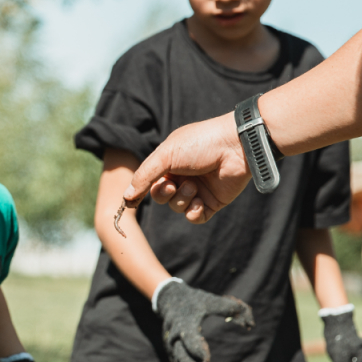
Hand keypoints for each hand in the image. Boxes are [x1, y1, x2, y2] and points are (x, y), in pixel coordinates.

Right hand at [123, 115, 250, 223]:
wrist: (236, 147)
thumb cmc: (200, 144)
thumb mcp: (165, 156)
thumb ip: (144, 176)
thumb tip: (126, 196)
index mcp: (171, 161)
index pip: (150, 181)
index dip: (143, 190)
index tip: (132, 200)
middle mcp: (183, 175)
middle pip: (162, 197)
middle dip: (163, 194)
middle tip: (172, 185)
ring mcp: (199, 189)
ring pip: (177, 207)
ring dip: (181, 199)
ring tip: (193, 186)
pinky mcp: (213, 201)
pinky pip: (195, 217)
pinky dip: (193, 212)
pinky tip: (199, 201)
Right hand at [155, 279, 254, 361]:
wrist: (169, 300)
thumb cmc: (195, 301)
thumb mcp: (212, 300)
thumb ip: (232, 309)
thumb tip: (251, 324)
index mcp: (184, 325)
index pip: (190, 341)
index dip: (198, 351)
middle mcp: (176, 340)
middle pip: (183, 360)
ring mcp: (173, 349)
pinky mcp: (174, 355)